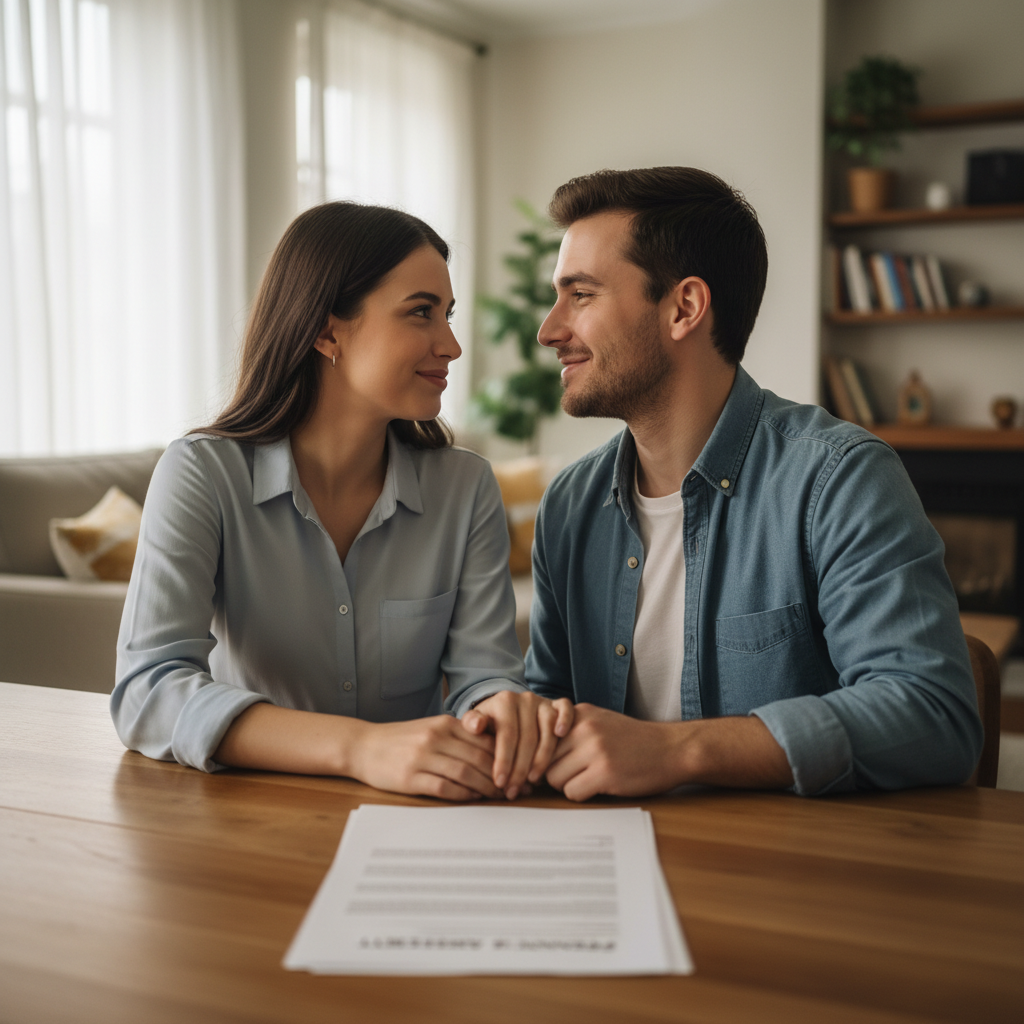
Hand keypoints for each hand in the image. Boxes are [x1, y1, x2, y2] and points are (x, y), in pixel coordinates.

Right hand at [349, 716, 501, 801]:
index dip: (506, 756)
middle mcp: (435, 737)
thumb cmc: (402, 740)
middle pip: (478, 757)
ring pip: (465, 773)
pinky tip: (473, 799)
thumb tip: (495, 753)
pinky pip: (444, 787)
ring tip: (498, 796)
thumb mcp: (432, 729)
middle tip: (515, 788)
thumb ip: (460, 737)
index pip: (484, 740)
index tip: (519, 770)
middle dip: (501, 775)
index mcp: (444, 724)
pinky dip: (462, 795)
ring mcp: (422, 757)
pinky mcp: (410, 777)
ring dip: (485, 788)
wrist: (363, 746)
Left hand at [461, 690, 574, 798]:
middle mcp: (525, 698)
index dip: (504, 760)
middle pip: (527, 738)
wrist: (506, 709)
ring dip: (542, 758)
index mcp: (504, 701)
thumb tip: (476, 726)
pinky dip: (565, 721)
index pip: (507, 734)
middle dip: (520, 768)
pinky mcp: (558, 705)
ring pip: (547, 731)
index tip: (500, 782)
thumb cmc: (491, 722)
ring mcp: (543, 702)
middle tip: (514, 790)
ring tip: (533, 781)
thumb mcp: (476, 722)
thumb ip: (472, 724)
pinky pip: (566, 710)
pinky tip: (561, 735)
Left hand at [546, 705, 794, 800]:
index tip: (544, 769)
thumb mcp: (599, 721)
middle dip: (554, 774)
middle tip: (573, 777)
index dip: (541, 758)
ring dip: (568, 785)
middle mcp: (584, 728)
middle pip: (544, 761)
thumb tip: (535, 753)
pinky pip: (572, 792)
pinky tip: (599, 787)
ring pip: (555, 779)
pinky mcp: (605, 772)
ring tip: (589, 780)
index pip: (540, 738)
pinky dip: (582, 795)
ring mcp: (594, 750)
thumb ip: (570, 730)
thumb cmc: (634, 740)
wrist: (672, 749)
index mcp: (579, 714)